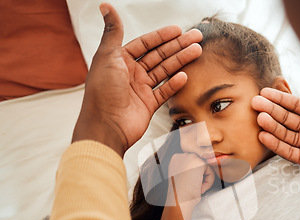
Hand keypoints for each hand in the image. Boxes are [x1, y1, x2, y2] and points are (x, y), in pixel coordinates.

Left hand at [72, 3, 201, 156]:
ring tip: (196, 52)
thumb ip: (112, 32)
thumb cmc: (101, 93)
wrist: (105, 127)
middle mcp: (131, 73)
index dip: (162, 36)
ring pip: (164, 71)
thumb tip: (106, 7)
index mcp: (119, 60)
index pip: (145, 43)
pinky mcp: (148, 104)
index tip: (178, 30)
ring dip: (180, 61)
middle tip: (196, 37)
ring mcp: (140, 89)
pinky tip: (185, 75)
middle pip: (159, 55)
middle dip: (178, 46)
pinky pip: (165, 91)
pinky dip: (175, 83)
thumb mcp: (107, 57)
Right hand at [167, 153, 215, 208]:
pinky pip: (210, 171)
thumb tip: (201, 169)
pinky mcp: (199, 162)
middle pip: (200, 165)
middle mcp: (181, 156)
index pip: (193, 164)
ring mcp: (190, 157)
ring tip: (195, 187)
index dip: (194, 176)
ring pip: (206, 167)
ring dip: (204, 180)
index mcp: (176, 159)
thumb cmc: (180, 193)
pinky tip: (199, 187)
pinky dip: (208, 181)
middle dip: (199, 177)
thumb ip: (189, 169)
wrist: (179, 200)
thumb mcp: (182, 177)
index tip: (189, 184)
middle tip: (192, 186)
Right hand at [252, 72, 299, 192]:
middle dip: (270, 109)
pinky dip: (276, 144)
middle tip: (255, 102)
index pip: (295, 104)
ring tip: (259, 117)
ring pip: (284, 133)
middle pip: (286, 117)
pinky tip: (264, 135)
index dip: (280, 98)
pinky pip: (288, 151)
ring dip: (271, 125)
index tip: (265, 92)